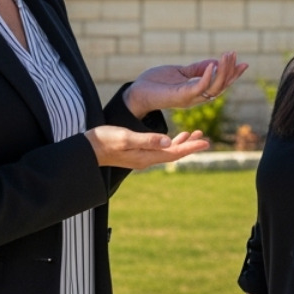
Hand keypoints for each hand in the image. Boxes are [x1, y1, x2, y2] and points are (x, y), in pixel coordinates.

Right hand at [85, 125, 208, 168]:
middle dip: (190, 146)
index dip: (191, 147)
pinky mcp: (137, 152)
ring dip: (182, 143)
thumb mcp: (126, 137)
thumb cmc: (105, 140)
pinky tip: (173, 137)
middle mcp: (147, 159)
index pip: (174, 153)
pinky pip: (159, 149)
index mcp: (146, 156)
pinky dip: (170, 142)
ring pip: (168, 151)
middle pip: (174, 153)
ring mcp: (142, 156)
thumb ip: (147, 139)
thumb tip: (168, 140)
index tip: (206, 142)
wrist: (88, 149)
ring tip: (195, 134)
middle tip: (205, 138)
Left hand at [125, 51, 248, 117]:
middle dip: (230, 71)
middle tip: (234, 54)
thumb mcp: (180, 72)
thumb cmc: (156, 83)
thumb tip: (214, 62)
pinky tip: (212, 64)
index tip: (244, 63)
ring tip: (226, 55)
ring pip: (214, 88)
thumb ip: (196, 69)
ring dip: (223, 72)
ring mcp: (190, 98)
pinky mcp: (181, 96)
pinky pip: (199, 87)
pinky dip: (208, 76)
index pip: (220, 84)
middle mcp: (196, 97)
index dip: (233, 75)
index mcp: (197, 91)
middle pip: (221, 87)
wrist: (137, 91)